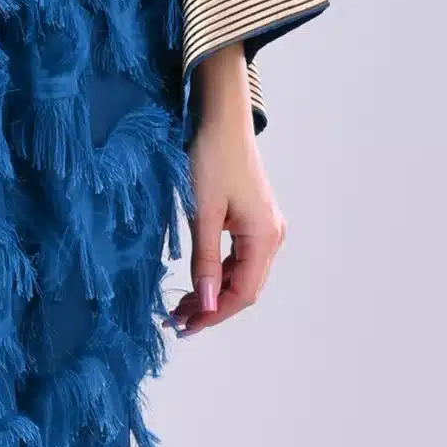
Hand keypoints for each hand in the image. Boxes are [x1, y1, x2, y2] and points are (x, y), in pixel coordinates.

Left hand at [171, 42, 287, 336]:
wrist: (221, 118)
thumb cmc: (212, 158)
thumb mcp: (203, 213)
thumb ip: (206, 261)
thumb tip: (206, 304)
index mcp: (265, 236)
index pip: (243, 293)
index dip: (215, 314)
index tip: (185, 327)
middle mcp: (271, 235)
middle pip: (244, 287)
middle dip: (212, 307)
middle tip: (176, 321)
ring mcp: (264, 227)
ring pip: (240, 274)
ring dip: (213, 292)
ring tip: (181, 305)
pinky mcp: (251, 219)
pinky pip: (237, 257)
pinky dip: (217, 273)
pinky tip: (196, 280)